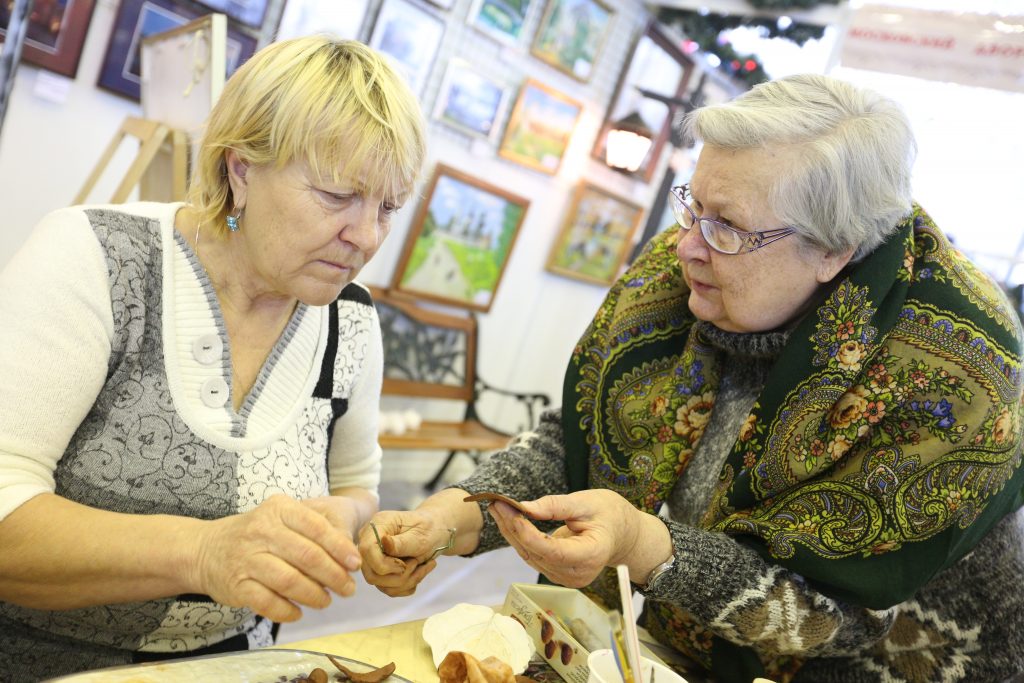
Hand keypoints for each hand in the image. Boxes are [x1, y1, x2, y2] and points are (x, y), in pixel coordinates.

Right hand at [189, 494, 361, 622]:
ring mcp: (246, 558)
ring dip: (314, 595)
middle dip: (334, 575)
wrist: (205, 549)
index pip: (316, 527)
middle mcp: (261, 530)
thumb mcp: (283, 518)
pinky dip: (287, 611)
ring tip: (326, 601)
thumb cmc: (258, 533)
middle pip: (306, 556)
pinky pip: (268, 602)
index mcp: (279, 509)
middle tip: (348, 589)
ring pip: (289, 581)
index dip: (340, 547)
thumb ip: (316, 530)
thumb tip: (349, 557)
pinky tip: (298, 612)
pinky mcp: (236, 585)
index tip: (355, 564)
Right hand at [357, 509, 447, 596]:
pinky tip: (419, 571)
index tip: (405, 564)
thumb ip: (402, 542)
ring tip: (423, 565)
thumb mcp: (420, 534)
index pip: (367, 550)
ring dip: (408, 580)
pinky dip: (408, 585)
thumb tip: (384, 542)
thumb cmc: (428, 528)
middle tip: (417, 562)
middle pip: (371, 574)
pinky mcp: (381, 572)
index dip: (385, 564)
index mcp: (377, 526)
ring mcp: (373, 559)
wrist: (435, 532)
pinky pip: (390, 589)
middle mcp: (370, 543)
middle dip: (399, 576)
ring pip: (382, 585)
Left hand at [488, 489, 643, 587]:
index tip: (509, 511)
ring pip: (530, 556)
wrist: (622, 535)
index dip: (527, 533)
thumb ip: (556, 506)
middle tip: (496, 502)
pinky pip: (533, 556)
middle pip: (536, 554)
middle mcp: (578, 574)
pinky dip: (520, 538)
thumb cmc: (609, 515)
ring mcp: (567, 578)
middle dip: (513, 528)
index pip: (552, 550)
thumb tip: (524, 507)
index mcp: (591, 555)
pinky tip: (510, 520)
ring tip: (498, 507)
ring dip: (512, 532)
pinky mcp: (558, 575)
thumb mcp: (586, 502)